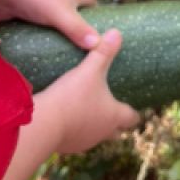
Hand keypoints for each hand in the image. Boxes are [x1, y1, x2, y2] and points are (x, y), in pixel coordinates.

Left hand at [0, 0, 99, 48]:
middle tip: (82, 54)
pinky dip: (40, 39)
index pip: (91, 5)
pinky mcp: (26, 15)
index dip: (97, 19)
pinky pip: (37, 29)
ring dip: (58, 37)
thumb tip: (99, 45)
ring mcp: (42, 7)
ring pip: (55, 24)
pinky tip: (42, 54)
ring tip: (64, 58)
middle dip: (77, 32)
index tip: (99, 38)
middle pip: (74, 17)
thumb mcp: (61, 14)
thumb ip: (78, 30)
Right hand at [39, 29, 139, 152]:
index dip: (134, 113)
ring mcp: (84, 142)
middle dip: (115, 122)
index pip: (131, 118)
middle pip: (116, 131)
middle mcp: (102, 132)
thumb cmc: (72, 96)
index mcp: (114, 116)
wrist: (44, 123)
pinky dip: (74, 131)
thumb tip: (117, 33)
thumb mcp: (90, 70)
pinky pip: (75, 139)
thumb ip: (103, 52)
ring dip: (94, 127)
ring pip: (95, 136)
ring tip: (87, 113)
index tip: (135, 109)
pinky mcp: (67, 147)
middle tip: (111, 109)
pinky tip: (66, 119)